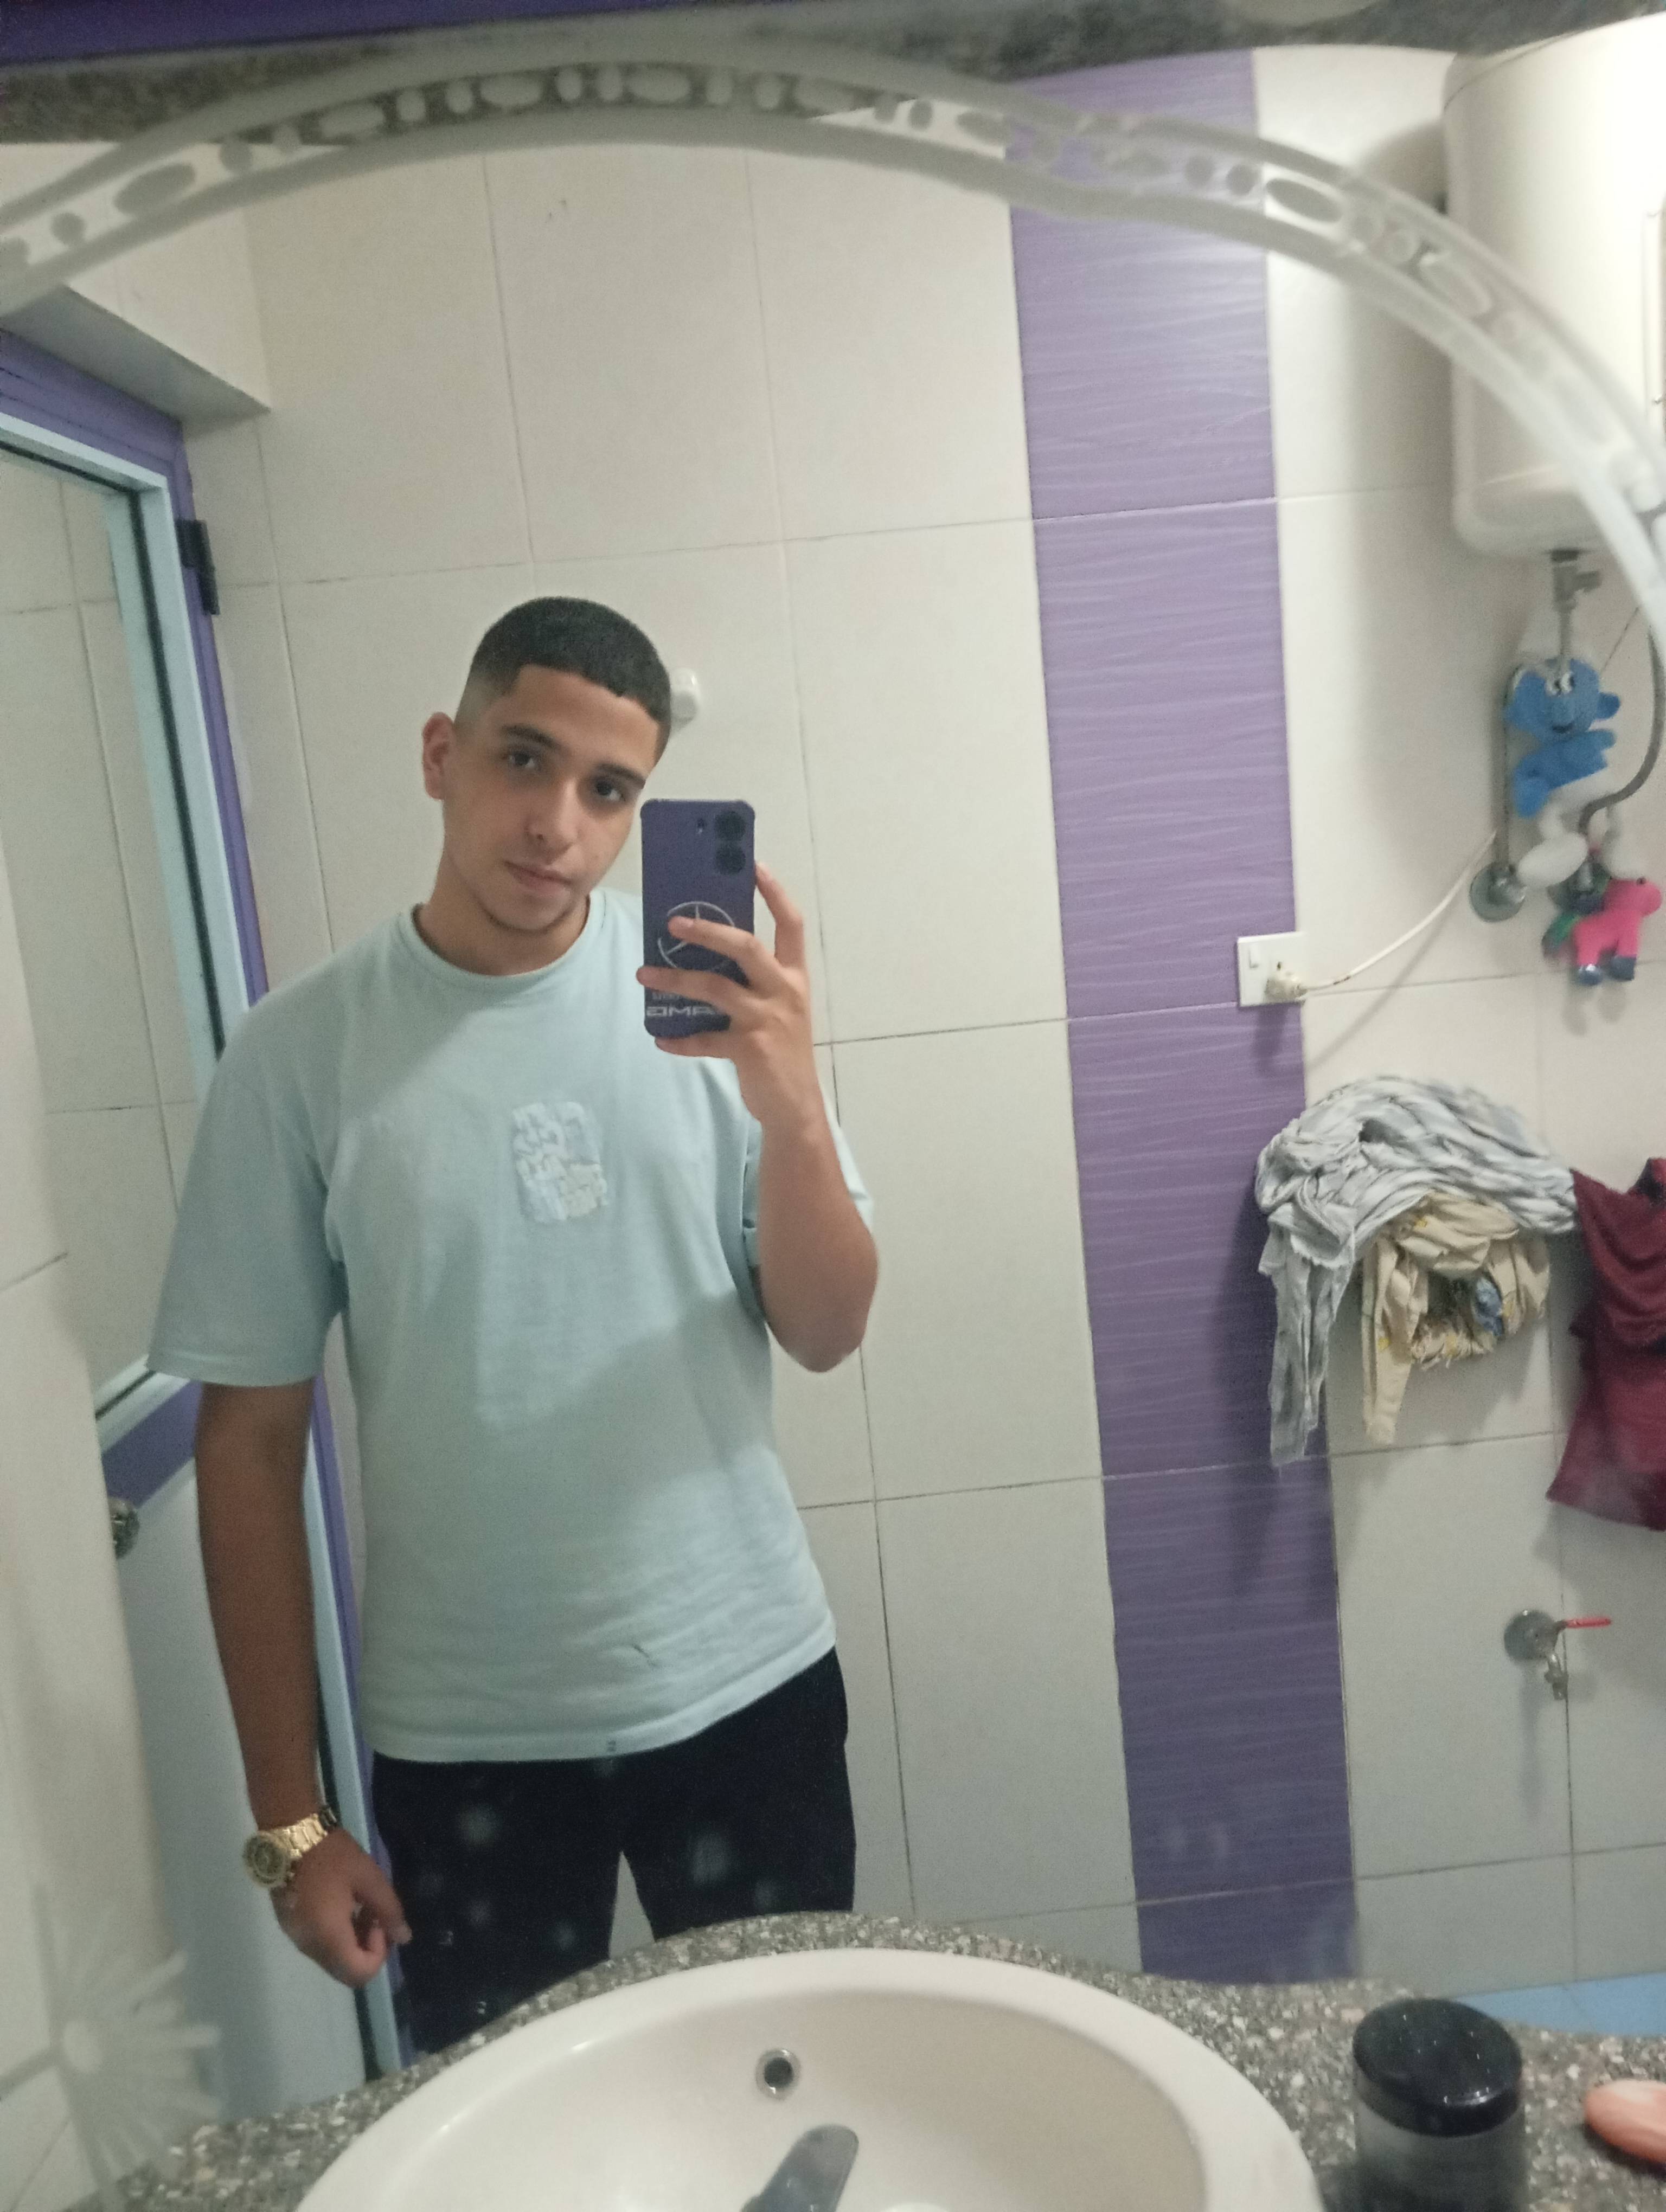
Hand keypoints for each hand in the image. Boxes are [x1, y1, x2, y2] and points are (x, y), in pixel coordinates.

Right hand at [270, 1829, 410, 1987]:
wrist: (289, 1836)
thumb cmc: (333, 1855)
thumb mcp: (369, 1878)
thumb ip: (389, 1911)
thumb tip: (404, 1938)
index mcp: (329, 1938)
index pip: (359, 1973)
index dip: (379, 1954)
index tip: (379, 1921)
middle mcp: (309, 1947)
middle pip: (345, 1972)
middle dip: (367, 1951)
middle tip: (373, 1916)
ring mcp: (296, 1938)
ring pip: (332, 1960)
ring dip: (352, 1943)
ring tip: (360, 1907)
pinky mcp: (290, 1928)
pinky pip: (319, 1946)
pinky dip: (336, 1936)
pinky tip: (341, 1906)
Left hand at [637, 863, 822, 1134]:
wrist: (796, 1106)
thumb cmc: (782, 1049)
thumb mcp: (779, 1007)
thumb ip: (754, 981)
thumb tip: (704, 952)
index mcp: (794, 976)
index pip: (791, 924)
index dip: (775, 892)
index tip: (753, 864)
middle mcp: (784, 992)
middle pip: (747, 947)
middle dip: (709, 930)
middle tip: (673, 922)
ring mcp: (767, 1020)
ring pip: (716, 988)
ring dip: (676, 978)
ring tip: (644, 973)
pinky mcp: (749, 1049)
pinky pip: (705, 1039)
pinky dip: (680, 1039)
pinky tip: (661, 1038)